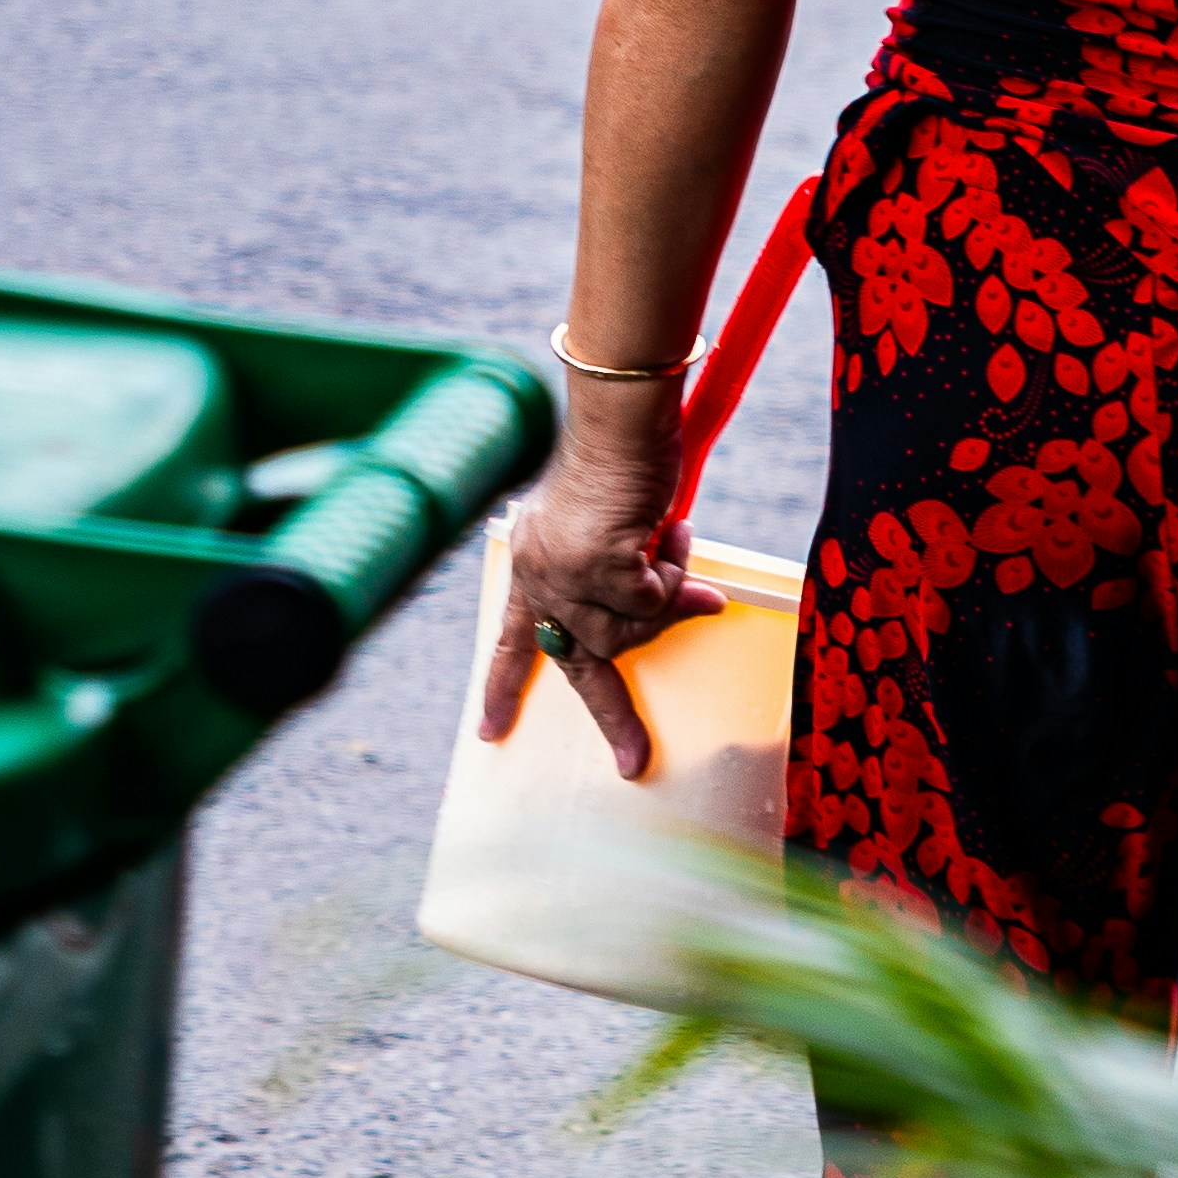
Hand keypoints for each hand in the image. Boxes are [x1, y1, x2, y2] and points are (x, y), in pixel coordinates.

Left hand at [482, 420, 729, 780]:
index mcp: (531, 562)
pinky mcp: (600, 567)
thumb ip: (627, 568)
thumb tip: (687, 608)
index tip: (490, 732)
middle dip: (613, 718)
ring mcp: (565, 574)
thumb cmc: (619, 454)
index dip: (501, 686)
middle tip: (634, 760)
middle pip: (579, 661)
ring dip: (666, 594)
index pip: (508, 637)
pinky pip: (655, 600)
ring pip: (630, 630)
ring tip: (672, 540)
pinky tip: (672, 527)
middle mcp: (539, 574)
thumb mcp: (606, 521)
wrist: (619, 416)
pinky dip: (675, 571)